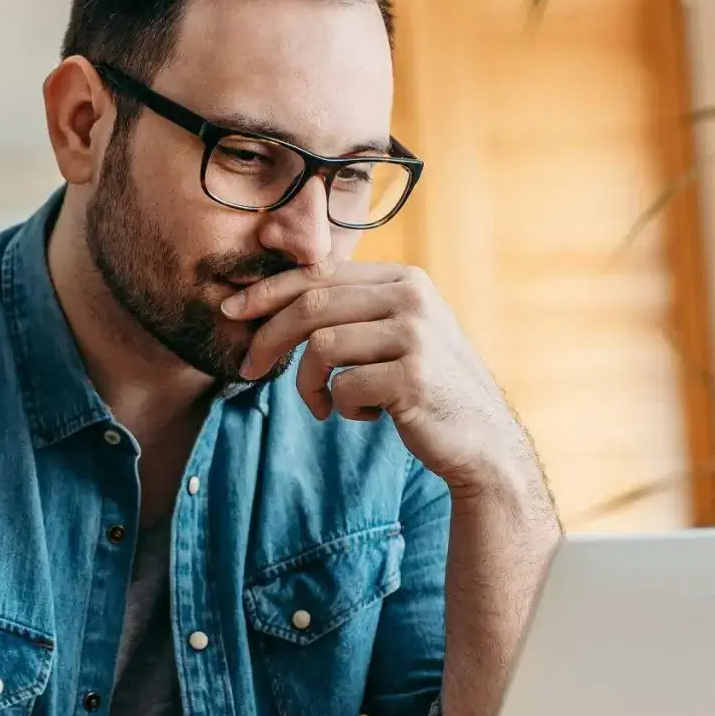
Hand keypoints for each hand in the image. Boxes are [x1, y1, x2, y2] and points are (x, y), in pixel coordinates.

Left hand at [221, 260, 533, 494]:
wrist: (482, 441)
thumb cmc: (426, 389)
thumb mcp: (396, 335)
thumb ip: (353, 311)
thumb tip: (274, 299)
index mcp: (404, 279)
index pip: (321, 274)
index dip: (269, 291)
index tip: (232, 310)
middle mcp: (412, 298)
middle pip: (313, 304)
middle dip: (269, 337)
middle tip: (248, 368)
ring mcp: (415, 335)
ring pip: (322, 347)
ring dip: (308, 384)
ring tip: (325, 405)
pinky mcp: (412, 377)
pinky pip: (344, 387)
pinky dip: (342, 408)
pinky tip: (366, 417)